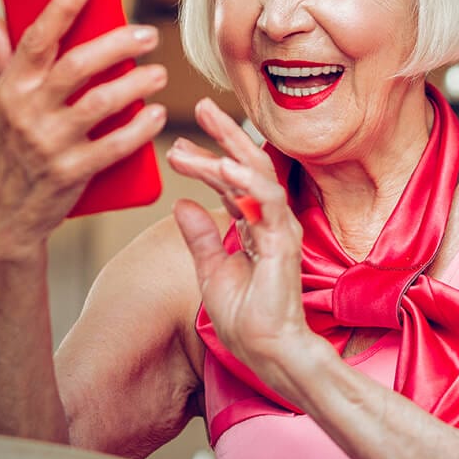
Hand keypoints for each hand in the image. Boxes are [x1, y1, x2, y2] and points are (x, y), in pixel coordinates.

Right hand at [0, 0, 167, 261]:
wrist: (2, 220)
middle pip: (78, 65)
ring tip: (159, 74)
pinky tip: (158, 114)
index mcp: (10, 89)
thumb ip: (3, 65)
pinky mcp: (72, 173)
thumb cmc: (4, 155)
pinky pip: (114, 146)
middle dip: (118, 44)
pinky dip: (140, 128)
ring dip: (137, 84)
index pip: (38, 36)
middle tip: (148, 35)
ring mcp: (50, 143)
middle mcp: (27, 112)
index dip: (63, 4)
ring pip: (102, 103)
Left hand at [169, 99, 326, 397]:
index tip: (176, 145)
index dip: (205, 160)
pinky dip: (246, 181)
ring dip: (231, 147)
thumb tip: (180, 203)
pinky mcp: (282, 242)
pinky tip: (224, 164)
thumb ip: (200, 238)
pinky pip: (266, 202)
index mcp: (253, 227)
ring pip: (257, 175)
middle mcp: (269, 222)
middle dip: (225, 135)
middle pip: (249, 166)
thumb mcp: (211, 273)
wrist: (268, 352)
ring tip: (205, 123)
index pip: (230, 183)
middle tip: (200, 106)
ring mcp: (279, 229)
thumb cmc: (248, 320)